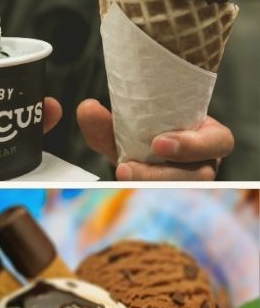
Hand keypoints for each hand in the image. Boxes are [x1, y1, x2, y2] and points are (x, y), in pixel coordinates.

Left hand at [76, 99, 231, 179]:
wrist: (134, 151)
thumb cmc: (144, 131)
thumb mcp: (127, 124)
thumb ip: (107, 121)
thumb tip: (87, 108)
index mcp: (207, 137)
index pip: (220, 142)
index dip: (193, 144)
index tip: (158, 143)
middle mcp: (203, 162)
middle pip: (198, 176)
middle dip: (160, 173)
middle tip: (125, 168)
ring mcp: (188, 181)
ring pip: (179, 190)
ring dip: (147, 184)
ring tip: (121, 174)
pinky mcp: (169, 194)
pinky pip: (160, 200)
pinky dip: (137, 191)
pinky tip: (120, 185)